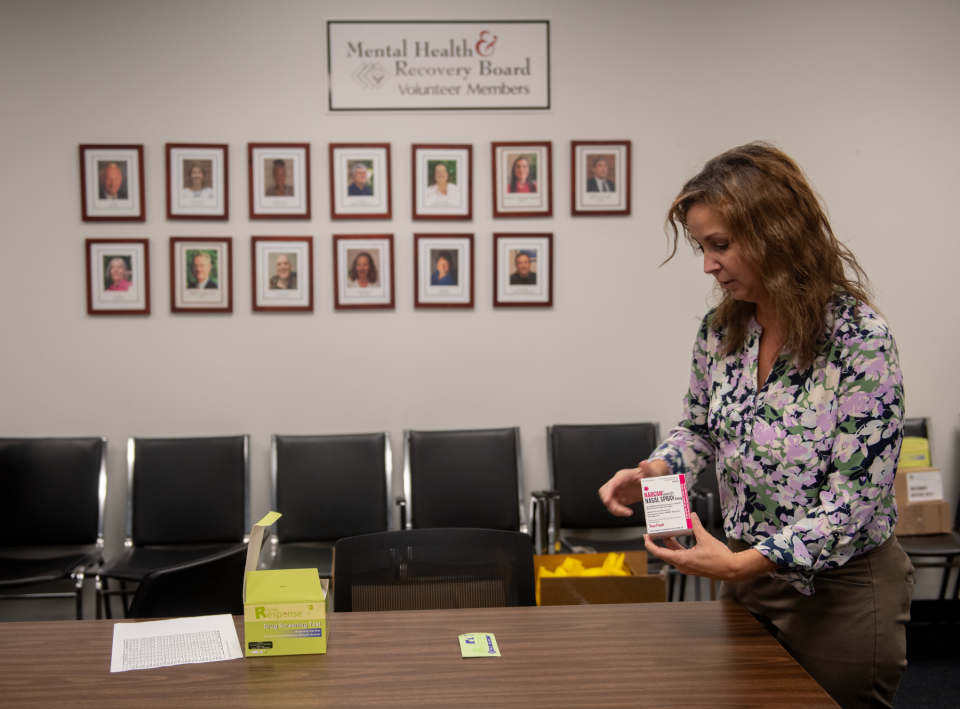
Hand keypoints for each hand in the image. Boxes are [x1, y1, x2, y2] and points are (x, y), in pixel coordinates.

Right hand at [598, 459, 669, 516]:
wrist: (652, 481)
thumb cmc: (650, 475)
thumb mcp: (651, 473)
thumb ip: (647, 469)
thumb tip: (644, 462)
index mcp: (623, 476)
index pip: (612, 483)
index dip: (608, 492)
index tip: (607, 501)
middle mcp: (617, 483)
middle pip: (605, 492)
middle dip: (609, 502)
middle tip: (620, 510)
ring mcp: (618, 491)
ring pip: (609, 501)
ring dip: (615, 509)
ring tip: (628, 513)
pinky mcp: (620, 498)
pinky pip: (614, 506)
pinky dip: (619, 511)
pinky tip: (628, 512)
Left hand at [644, 513, 776, 581]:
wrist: (732, 569)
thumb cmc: (719, 558)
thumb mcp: (705, 538)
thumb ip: (696, 526)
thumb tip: (691, 515)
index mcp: (682, 560)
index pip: (660, 553)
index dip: (650, 545)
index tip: (645, 536)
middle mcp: (682, 565)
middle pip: (665, 553)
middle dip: (659, 541)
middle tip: (654, 531)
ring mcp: (688, 566)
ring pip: (674, 554)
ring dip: (669, 543)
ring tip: (667, 531)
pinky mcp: (694, 565)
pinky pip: (681, 555)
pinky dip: (678, 547)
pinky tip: (680, 537)